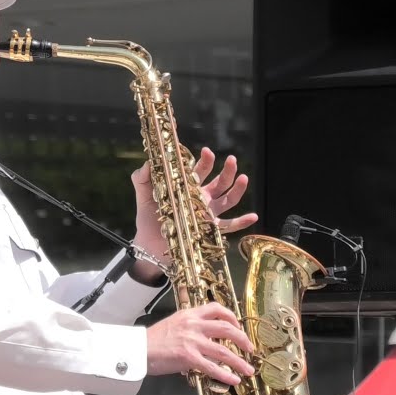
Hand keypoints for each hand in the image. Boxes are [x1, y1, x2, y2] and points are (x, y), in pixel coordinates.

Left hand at [130, 147, 259, 279]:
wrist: (148, 243)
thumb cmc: (148, 217)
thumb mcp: (143, 193)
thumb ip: (142, 177)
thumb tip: (148, 162)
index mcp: (188, 187)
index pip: (201, 170)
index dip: (205, 161)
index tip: (207, 151)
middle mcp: (201, 199)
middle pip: (220, 182)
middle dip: (227, 170)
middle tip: (231, 160)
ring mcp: (207, 214)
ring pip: (228, 200)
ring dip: (237, 189)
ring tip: (243, 178)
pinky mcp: (208, 230)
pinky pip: (229, 226)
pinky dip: (242, 222)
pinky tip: (253, 216)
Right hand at [146, 302, 255, 385]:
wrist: (138, 349)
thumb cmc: (153, 339)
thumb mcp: (174, 323)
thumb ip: (191, 327)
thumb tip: (206, 337)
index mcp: (190, 315)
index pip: (216, 308)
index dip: (231, 316)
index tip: (238, 326)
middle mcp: (194, 325)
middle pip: (227, 329)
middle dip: (242, 339)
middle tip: (250, 349)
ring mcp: (192, 341)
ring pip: (224, 350)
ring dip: (239, 361)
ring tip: (248, 370)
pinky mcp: (188, 358)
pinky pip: (212, 367)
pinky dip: (226, 374)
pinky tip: (234, 380)